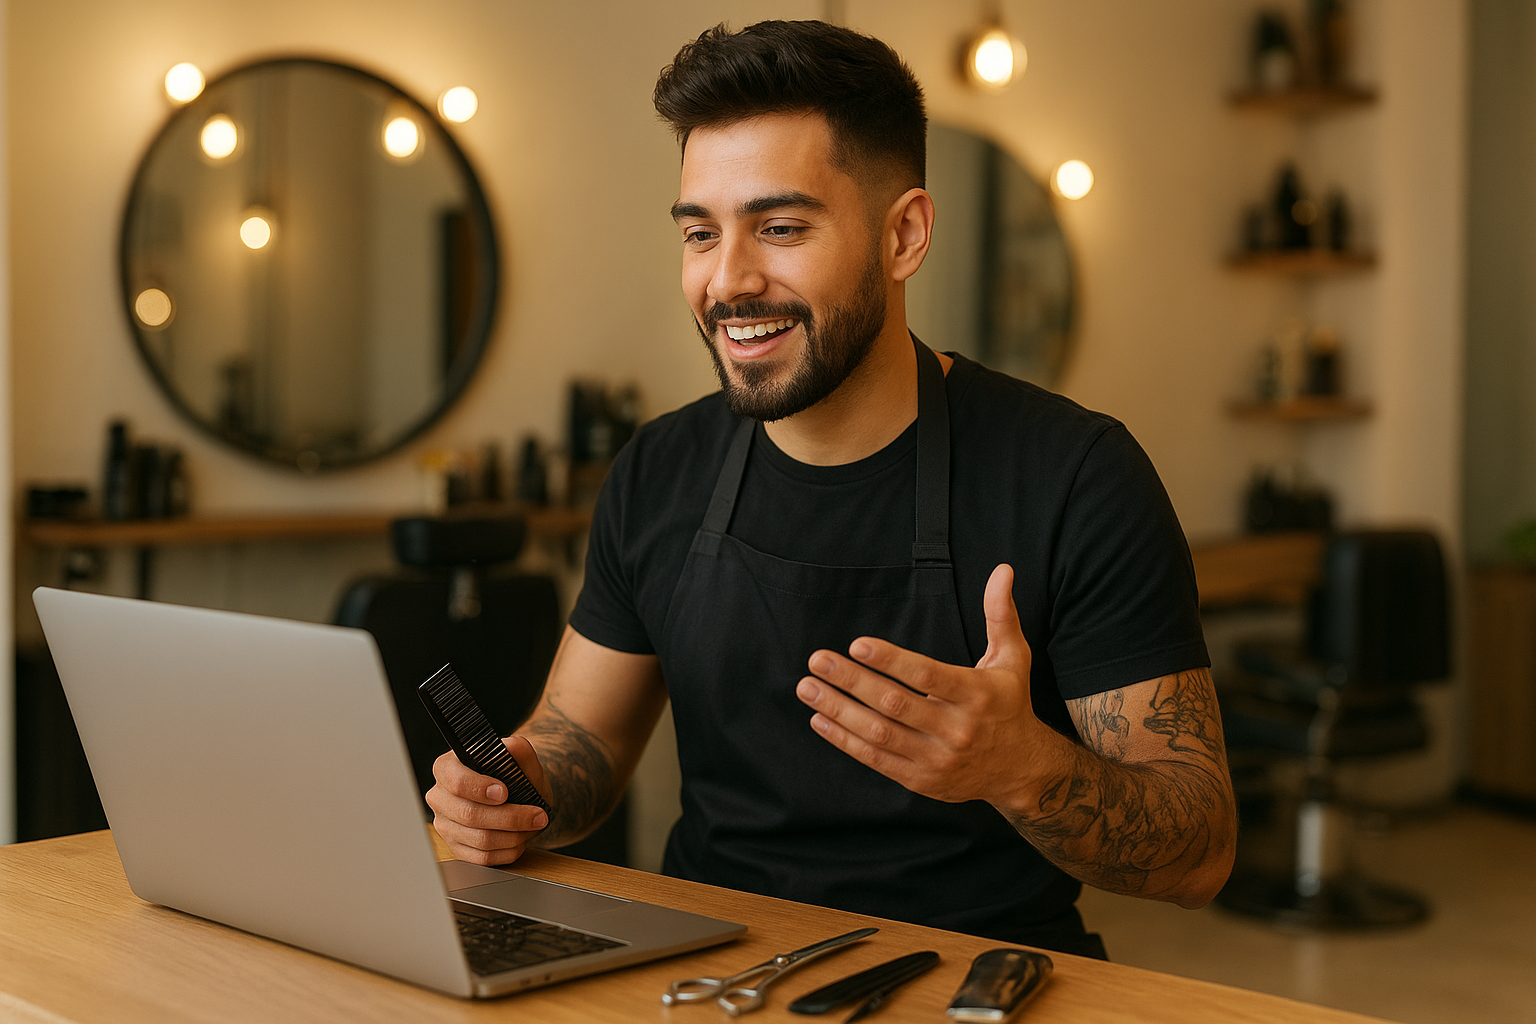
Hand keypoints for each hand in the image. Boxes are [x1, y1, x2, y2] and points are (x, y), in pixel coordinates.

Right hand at [427, 736, 552, 865]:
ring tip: (532, 826)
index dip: (480, 788)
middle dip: (510, 817)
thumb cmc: (514, 776)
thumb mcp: (521, 759)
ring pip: (479, 839)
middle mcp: (440, 797)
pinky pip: (481, 858)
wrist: (518, 797)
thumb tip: (512, 747)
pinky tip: (520, 840)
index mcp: (447, 768)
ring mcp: (445, 825)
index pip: (456, 781)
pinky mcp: (456, 848)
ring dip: (513, 835)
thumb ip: (518, 749)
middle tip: (537, 815)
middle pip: (470, 814)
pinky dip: (508, 851)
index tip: (504, 792)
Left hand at [795, 563, 1048, 806]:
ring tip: (808, 688)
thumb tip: (1002, 569)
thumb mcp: (1013, 659)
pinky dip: (845, 740)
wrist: (1020, 771)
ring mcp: (937, 758)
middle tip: (818, 660)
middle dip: (852, 681)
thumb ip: (1001, 614)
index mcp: (976, 695)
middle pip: (895, 704)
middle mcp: (956, 729)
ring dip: (839, 710)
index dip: (891, 660)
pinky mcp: (920, 780)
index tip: (857, 644)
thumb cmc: (1009, 705)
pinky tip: (821, 719)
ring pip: (880, 734)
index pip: (927, 676)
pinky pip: (876, 760)